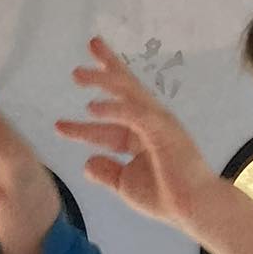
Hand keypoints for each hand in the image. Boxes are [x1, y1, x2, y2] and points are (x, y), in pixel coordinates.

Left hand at [64, 37, 252, 253]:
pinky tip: (92, 107)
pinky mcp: (162, 129)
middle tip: (90, 45)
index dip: (83, 127)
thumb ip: (107, 173)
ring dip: (104, 79)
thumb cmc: (167, 197)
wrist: (194, 209)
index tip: (58, 126)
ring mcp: (158, 122)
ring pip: (128, 93)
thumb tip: (87, 163)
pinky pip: (134, 113)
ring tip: (77, 74)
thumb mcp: (126, 184)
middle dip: (105, 70)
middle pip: (124, 90)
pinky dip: (114, 108)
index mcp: (142, 136)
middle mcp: (150, 123)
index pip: (109, 125)